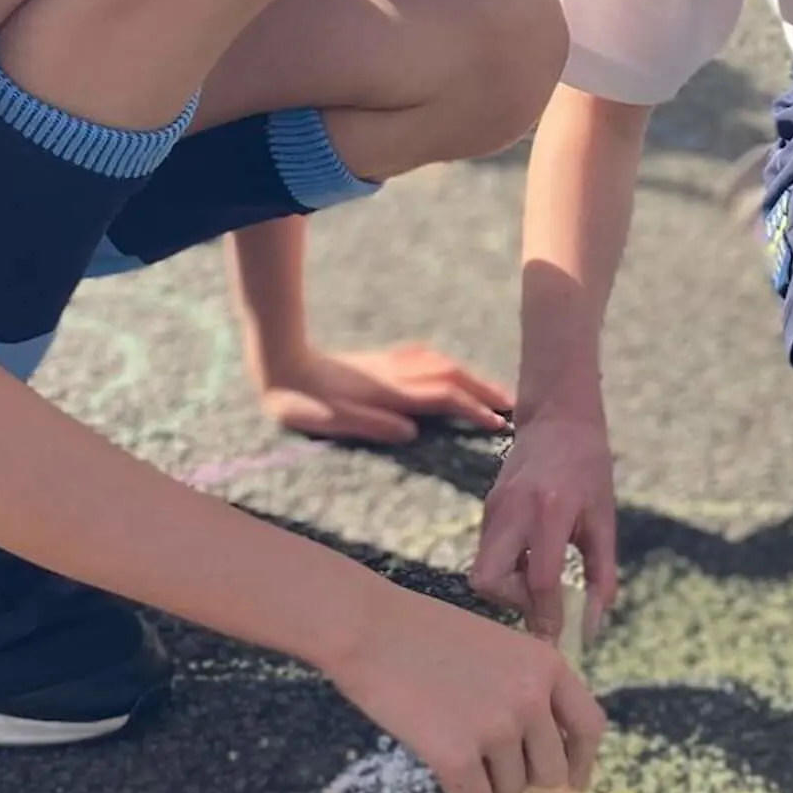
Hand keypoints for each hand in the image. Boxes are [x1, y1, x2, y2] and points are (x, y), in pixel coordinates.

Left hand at [256, 341, 511, 444]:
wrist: (278, 364)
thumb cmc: (299, 402)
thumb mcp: (329, 422)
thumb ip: (371, 425)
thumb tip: (411, 433)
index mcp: (387, 393)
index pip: (442, 398)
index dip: (473, 410)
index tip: (499, 424)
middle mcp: (394, 376)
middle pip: (451, 377)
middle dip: (485, 390)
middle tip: (514, 406)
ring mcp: (389, 366)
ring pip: (441, 365)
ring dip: (471, 377)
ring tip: (494, 393)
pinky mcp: (380, 363)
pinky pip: (426, 359)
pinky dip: (448, 366)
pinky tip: (451, 371)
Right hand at [329, 577, 607, 792]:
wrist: (371, 630)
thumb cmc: (428, 635)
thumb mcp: (500, 648)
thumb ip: (530, 689)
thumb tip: (549, 756)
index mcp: (547, 665)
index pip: (589, 726)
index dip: (583, 761)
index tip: (576, 783)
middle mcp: (531, 698)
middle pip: (552, 771)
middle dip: (527, 777)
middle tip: (497, 768)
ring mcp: (496, 728)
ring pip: (512, 792)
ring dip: (490, 785)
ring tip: (458, 749)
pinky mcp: (458, 756)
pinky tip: (444, 767)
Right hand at [471, 410, 617, 643]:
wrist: (558, 418)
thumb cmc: (589, 468)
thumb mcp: (604, 519)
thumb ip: (602, 574)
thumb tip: (592, 626)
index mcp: (550, 511)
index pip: (539, 580)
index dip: (547, 616)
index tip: (558, 639)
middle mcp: (513, 510)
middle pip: (488, 582)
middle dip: (511, 605)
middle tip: (541, 604)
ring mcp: (493, 509)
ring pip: (482, 572)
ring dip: (508, 589)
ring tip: (540, 583)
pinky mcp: (486, 510)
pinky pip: (487, 555)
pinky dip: (506, 570)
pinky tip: (531, 562)